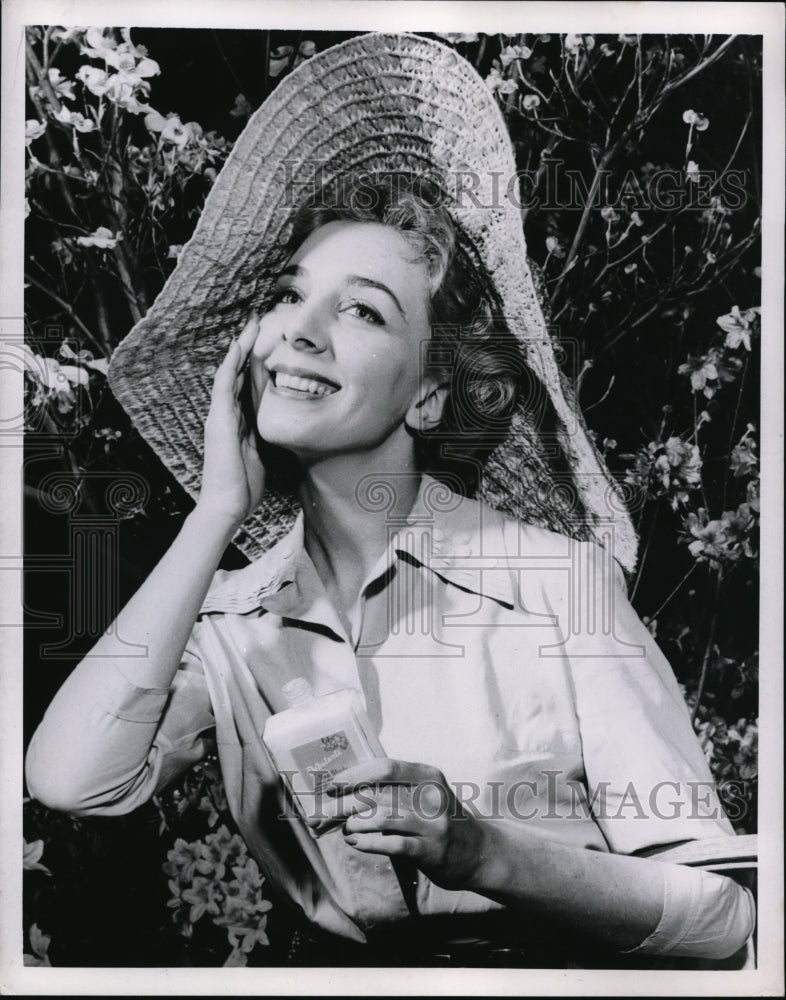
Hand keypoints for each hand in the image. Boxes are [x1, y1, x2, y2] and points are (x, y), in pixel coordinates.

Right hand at [197, 314, 266, 526]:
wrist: (227, 504)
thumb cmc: (244, 486)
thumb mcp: (261, 455)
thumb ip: (264, 439)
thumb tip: (278, 430)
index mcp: (238, 422)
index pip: (247, 385)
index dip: (256, 364)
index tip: (268, 343)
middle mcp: (227, 414)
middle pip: (237, 372)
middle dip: (247, 347)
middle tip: (258, 321)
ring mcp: (220, 415)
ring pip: (230, 372)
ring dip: (240, 347)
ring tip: (250, 325)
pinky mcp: (219, 419)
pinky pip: (224, 384)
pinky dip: (231, 364)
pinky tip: (239, 346)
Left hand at [320, 759, 488, 891]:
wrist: (479, 851)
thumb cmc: (441, 820)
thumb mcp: (426, 795)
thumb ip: (396, 790)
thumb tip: (346, 791)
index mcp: (428, 775)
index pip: (385, 768)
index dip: (354, 775)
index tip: (330, 785)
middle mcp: (432, 796)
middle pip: (377, 795)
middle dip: (343, 805)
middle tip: (320, 815)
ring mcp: (434, 824)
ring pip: (381, 818)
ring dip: (354, 825)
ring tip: (344, 830)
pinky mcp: (432, 850)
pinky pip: (392, 844)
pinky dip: (368, 843)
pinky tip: (356, 843)